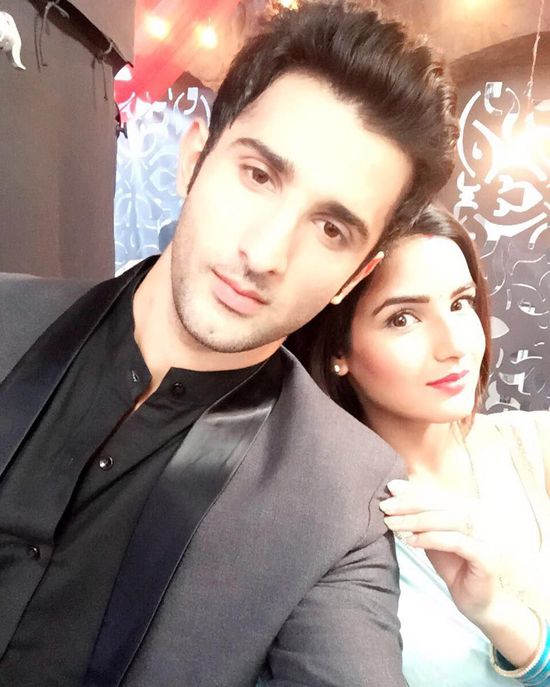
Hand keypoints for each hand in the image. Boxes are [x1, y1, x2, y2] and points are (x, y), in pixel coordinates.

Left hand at [381, 479, 502, 625]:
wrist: (481, 603)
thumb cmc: (457, 567)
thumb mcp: (434, 539)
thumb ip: (420, 519)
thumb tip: (395, 496)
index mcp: (471, 508)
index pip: (439, 494)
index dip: (414, 490)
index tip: (390, 488)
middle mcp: (482, 518)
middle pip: (442, 503)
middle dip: (410, 503)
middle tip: (386, 507)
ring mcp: (488, 536)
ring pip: (450, 519)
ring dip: (417, 520)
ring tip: (392, 523)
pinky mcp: (487, 556)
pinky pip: (456, 542)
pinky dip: (431, 538)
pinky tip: (411, 541)